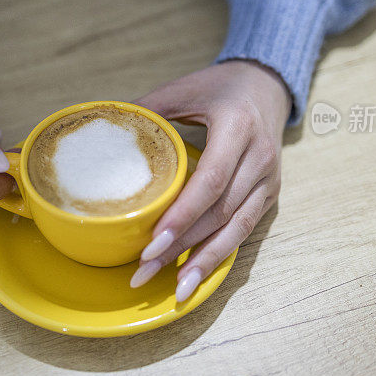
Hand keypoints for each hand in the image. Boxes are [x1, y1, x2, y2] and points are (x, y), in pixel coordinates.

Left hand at [129, 60, 290, 300]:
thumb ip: (149, 108)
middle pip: (219, 212)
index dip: (181, 215)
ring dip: (203, 262)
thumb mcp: (185, 88)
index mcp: (237, 128)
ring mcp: (268, 179)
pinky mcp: (269, 194)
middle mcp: (259, 157)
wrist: (267, 86)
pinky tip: (195, 272)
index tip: (152, 242)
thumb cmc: (222, 88)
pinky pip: (244, 230)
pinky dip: (219, 253)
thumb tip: (106, 127)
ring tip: (174, 290)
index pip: (210, 180)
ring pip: (236, 228)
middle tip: (144, 270)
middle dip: (182, 247)